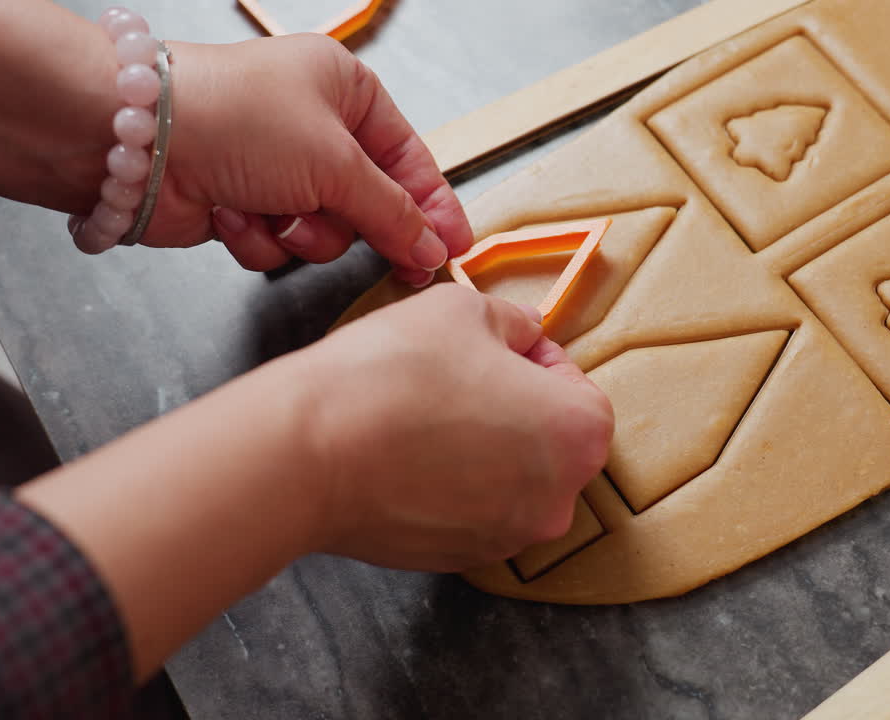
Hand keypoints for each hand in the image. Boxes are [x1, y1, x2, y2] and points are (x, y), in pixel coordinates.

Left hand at [148, 35, 469, 283]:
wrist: (138, 141)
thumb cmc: (241, 121)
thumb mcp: (337, 163)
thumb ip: (393, 213)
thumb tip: (433, 248)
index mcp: (345, 90)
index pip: (410, 158)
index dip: (434, 207)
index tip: (454, 249)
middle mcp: (312, 126)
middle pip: (370, 201)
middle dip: (360, 225)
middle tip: (402, 264)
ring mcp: (275, 168)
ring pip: (324, 231)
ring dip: (302, 233)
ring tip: (275, 214)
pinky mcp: (243, 205)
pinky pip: (277, 244)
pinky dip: (259, 238)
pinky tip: (232, 215)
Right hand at [298, 284, 614, 570]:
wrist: (310, 452)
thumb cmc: (394, 373)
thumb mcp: (463, 310)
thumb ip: (512, 321)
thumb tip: (524, 331)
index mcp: (578, 434)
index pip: (578, 388)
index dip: (537, 360)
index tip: (496, 350)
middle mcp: (558, 499)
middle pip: (551, 441)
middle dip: (515, 407)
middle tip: (458, 379)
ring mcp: (508, 537)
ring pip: (511, 479)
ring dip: (484, 448)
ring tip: (427, 415)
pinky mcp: (460, 559)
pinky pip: (472, 511)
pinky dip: (452, 485)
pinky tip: (410, 454)